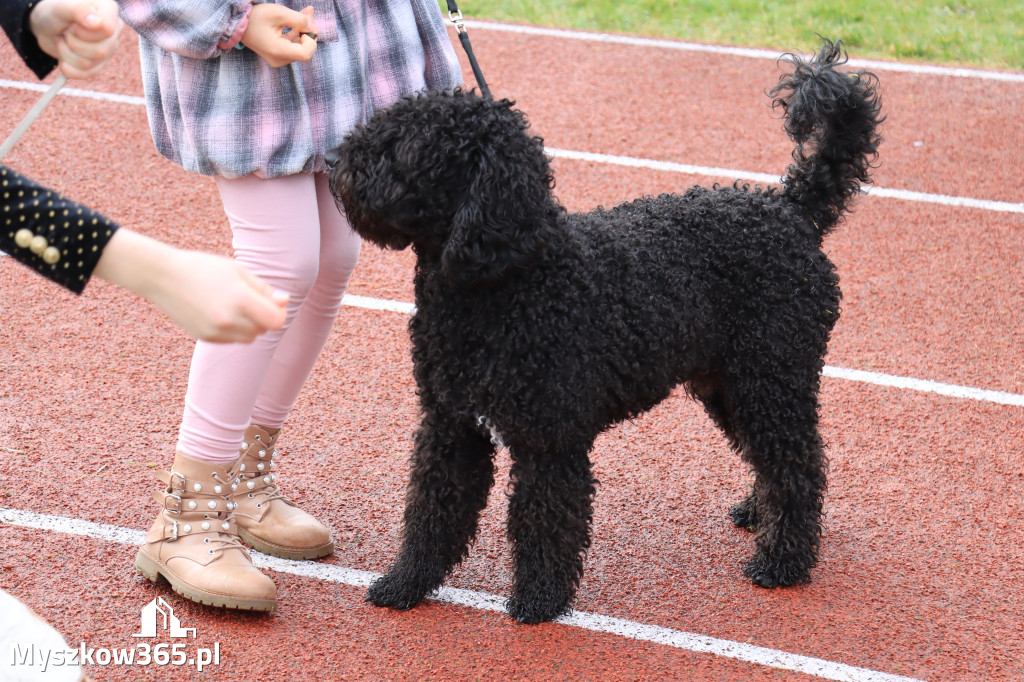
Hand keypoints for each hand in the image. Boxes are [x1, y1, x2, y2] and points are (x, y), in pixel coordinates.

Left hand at [28, 0, 121, 78]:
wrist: (46, 26)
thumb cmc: (54, 12)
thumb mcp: (61, 7)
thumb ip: (78, 10)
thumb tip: (97, 23)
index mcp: (109, 11)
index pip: (107, 30)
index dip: (85, 32)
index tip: (72, 25)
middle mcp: (114, 31)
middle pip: (100, 51)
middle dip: (73, 44)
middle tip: (66, 31)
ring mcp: (108, 49)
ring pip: (90, 64)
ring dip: (67, 53)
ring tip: (63, 40)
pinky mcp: (100, 64)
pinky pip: (85, 74)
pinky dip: (68, 66)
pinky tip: (64, 54)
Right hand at [94, 230, 289, 342]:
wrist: (163, 277)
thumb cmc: (204, 268)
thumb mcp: (237, 271)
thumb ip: (263, 289)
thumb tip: (284, 303)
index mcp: (240, 299)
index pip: (276, 320)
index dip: (278, 312)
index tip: (271, 303)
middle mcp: (229, 319)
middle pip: (263, 330)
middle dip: (262, 318)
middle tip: (247, 299)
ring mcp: (216, 331)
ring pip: (249, 338)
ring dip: (249, 326)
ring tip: (232, 305)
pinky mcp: (205, 337)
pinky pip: (231, 340)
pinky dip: (232, 330)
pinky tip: (218, 312)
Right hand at [241, 4, 316, 67]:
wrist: (237, 23)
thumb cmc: (255, 17)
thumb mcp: (278, 13)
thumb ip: (299, 20)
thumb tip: (311, 27)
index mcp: (278, 52)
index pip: (306, 54)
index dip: (311, 40)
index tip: (306, 24)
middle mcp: (279, 60)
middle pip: (304, 49)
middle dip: (308, 30)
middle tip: (308, 12)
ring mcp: (278, 59)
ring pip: (300, 46)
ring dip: (304, 29)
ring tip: (306, 12)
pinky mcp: (277, 55)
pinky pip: (293, 45)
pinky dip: (297, 32)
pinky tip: (299, 18)